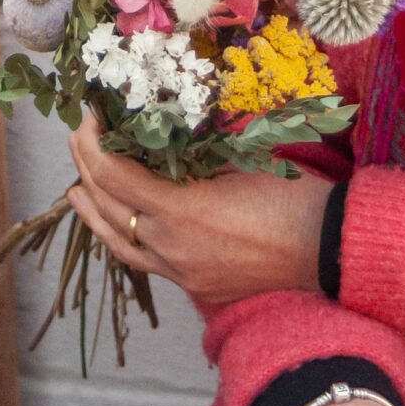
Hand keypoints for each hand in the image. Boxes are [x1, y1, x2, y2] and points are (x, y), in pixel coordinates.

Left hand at [65, 109, 331, 304]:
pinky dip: (124, 239)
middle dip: (87, 171)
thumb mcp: (237, 161)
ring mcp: (182, 272)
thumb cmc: (290, 195)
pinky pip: (145, 262)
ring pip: (121, 242)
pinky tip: (118, 227)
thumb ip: (193, 156)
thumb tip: (163, 140)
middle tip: (77, 140)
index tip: (89, 119)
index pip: (116, 175)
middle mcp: (173, 246)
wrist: (328, 248)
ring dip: (94, 213)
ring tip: (76, 191)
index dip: (94, 145)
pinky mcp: (195, 286)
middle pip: (111, 207)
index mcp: (182, 210)